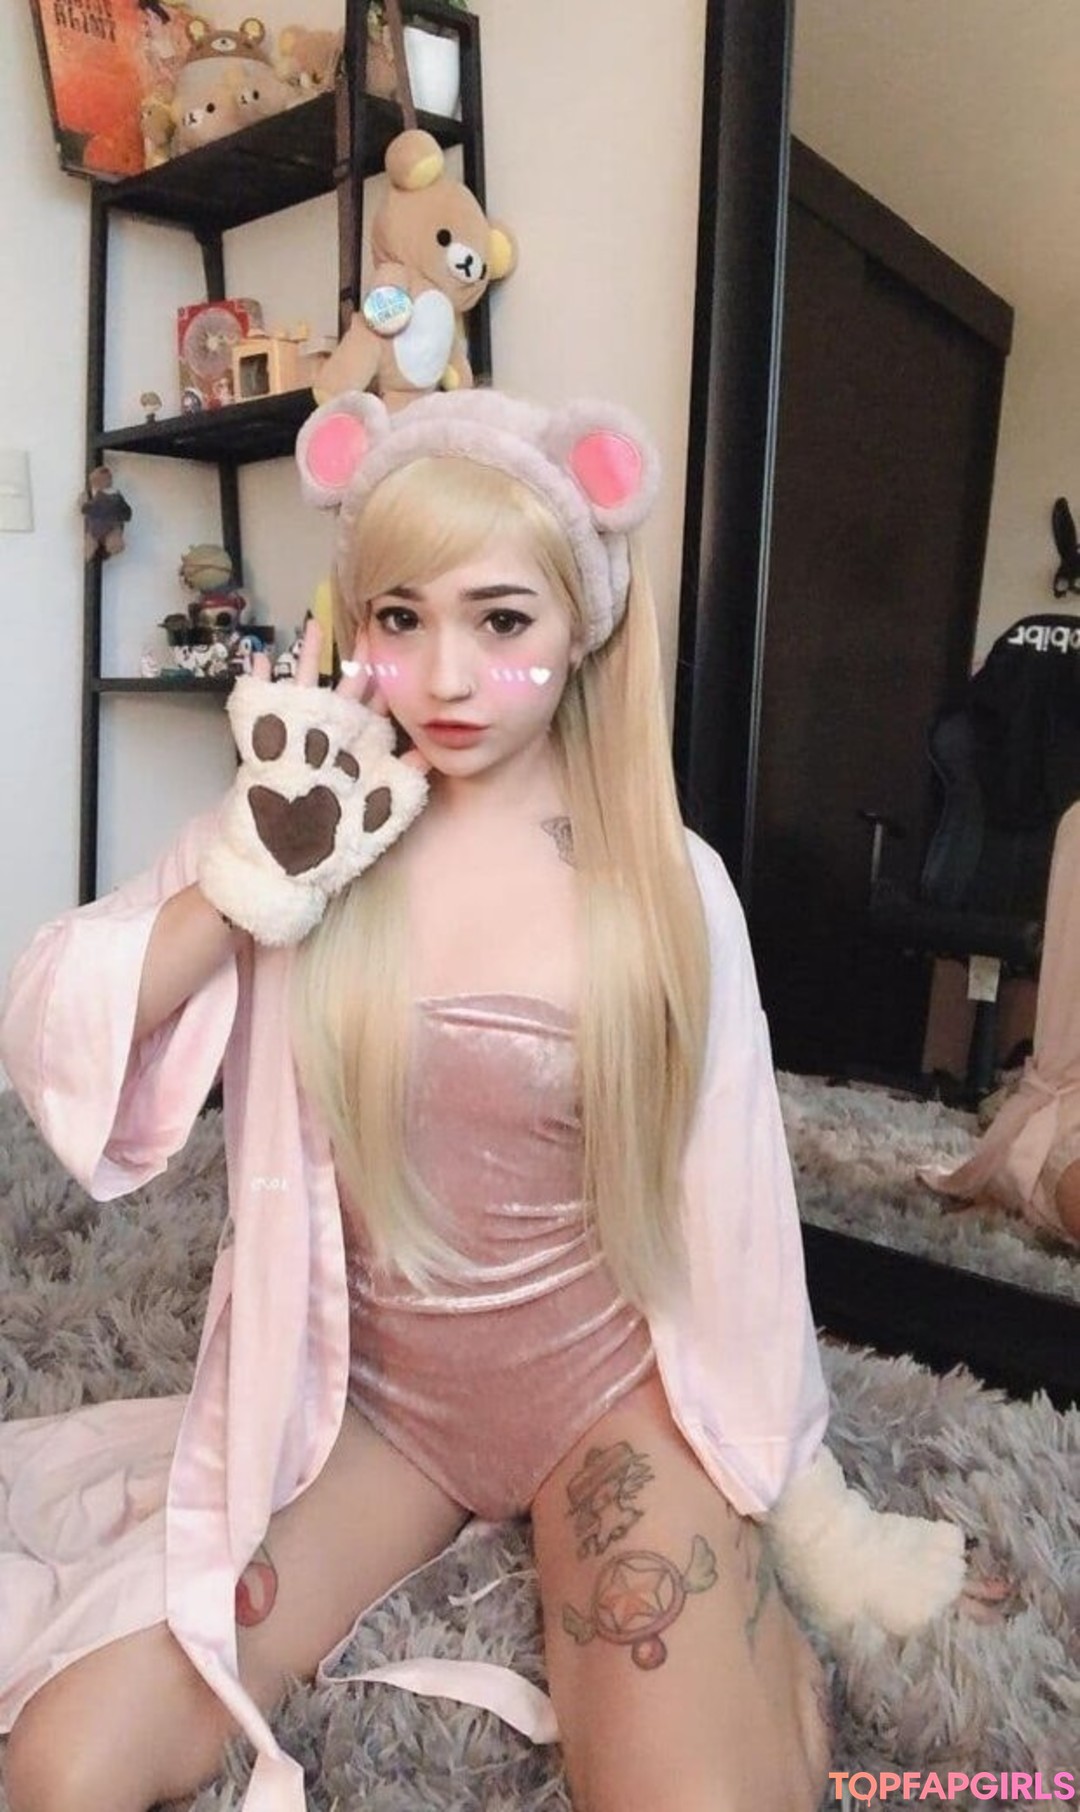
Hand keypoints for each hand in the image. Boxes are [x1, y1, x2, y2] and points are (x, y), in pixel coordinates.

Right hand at [197, 619, 429, 945]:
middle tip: (373, 623)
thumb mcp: (377, 814)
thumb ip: (403, 783)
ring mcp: (297, 735)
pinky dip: (258, 678)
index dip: (394, 682)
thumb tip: (434, 754)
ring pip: (305, 685)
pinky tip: (261, 656)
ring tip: (316, 625)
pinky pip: (259, 702)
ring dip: (309, 656)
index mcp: (359, 748)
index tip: (410, 650)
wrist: (281, 865)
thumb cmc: (331, 845)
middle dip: (359, 658)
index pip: (381, 708)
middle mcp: (331, 736)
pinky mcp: (264, 741)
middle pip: (348, 688)